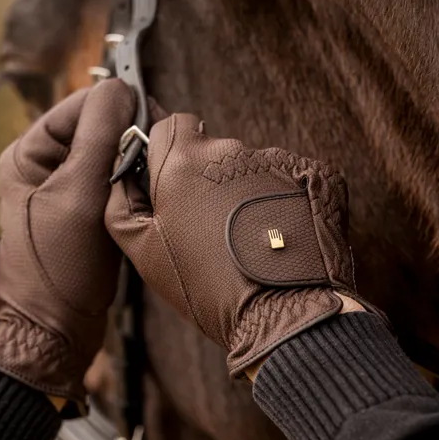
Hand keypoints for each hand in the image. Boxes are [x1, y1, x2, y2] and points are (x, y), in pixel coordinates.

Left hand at [0, 79, 134, 404]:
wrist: (57, 330)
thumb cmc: (59, 268)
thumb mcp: (79, 194)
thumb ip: (100, 135)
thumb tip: (120, 85)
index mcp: (27, 154)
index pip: (79, 104)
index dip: (116, 107)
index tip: (150, 117)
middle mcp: (43, 167)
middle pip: (97, 128)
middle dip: (127, 136)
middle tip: (153, 154)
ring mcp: (65, 190)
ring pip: (110, 155)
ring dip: (133, 161)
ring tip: (149, 177)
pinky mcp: (85, 212)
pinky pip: (115, 182)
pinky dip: (133, 184)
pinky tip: (146, 195)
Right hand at [106, 110, 378, 376]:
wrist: (283, 314)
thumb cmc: (206, 286)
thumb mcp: (142, 251)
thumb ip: (122, 200)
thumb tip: (123, 173)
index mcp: (182, 161)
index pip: (170, 125)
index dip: (167, 152)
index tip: (170, 184)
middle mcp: (230, 149)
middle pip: (211, 149)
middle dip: (206, 179)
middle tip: (208, 226)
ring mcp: (276, 159)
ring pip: (250, 166)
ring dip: (244, 192)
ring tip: (247, 239)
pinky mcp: (315, 173)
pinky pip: (289, 178)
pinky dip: (281, 200)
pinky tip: (277, 235)